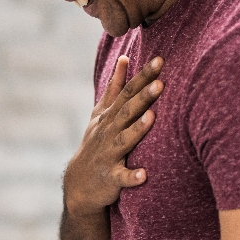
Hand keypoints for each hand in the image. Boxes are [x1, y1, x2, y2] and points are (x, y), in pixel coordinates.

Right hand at [64, 55, 162, 216]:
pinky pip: (121, 178)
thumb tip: (124, 57)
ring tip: (152, 117)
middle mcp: (108, 133)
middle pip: (127, 112)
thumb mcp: (101, 114)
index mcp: (109, 117)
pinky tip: (143, 175)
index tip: (160, 60)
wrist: (79, 182)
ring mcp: (108, 155)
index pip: (127, 92)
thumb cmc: (97, 143)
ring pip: (124, 141)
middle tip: (160, 83)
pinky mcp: (110, 178)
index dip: (143, 76)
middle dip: (143, 97)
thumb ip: (114, 87)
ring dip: (137, 130)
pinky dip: (131, 177)